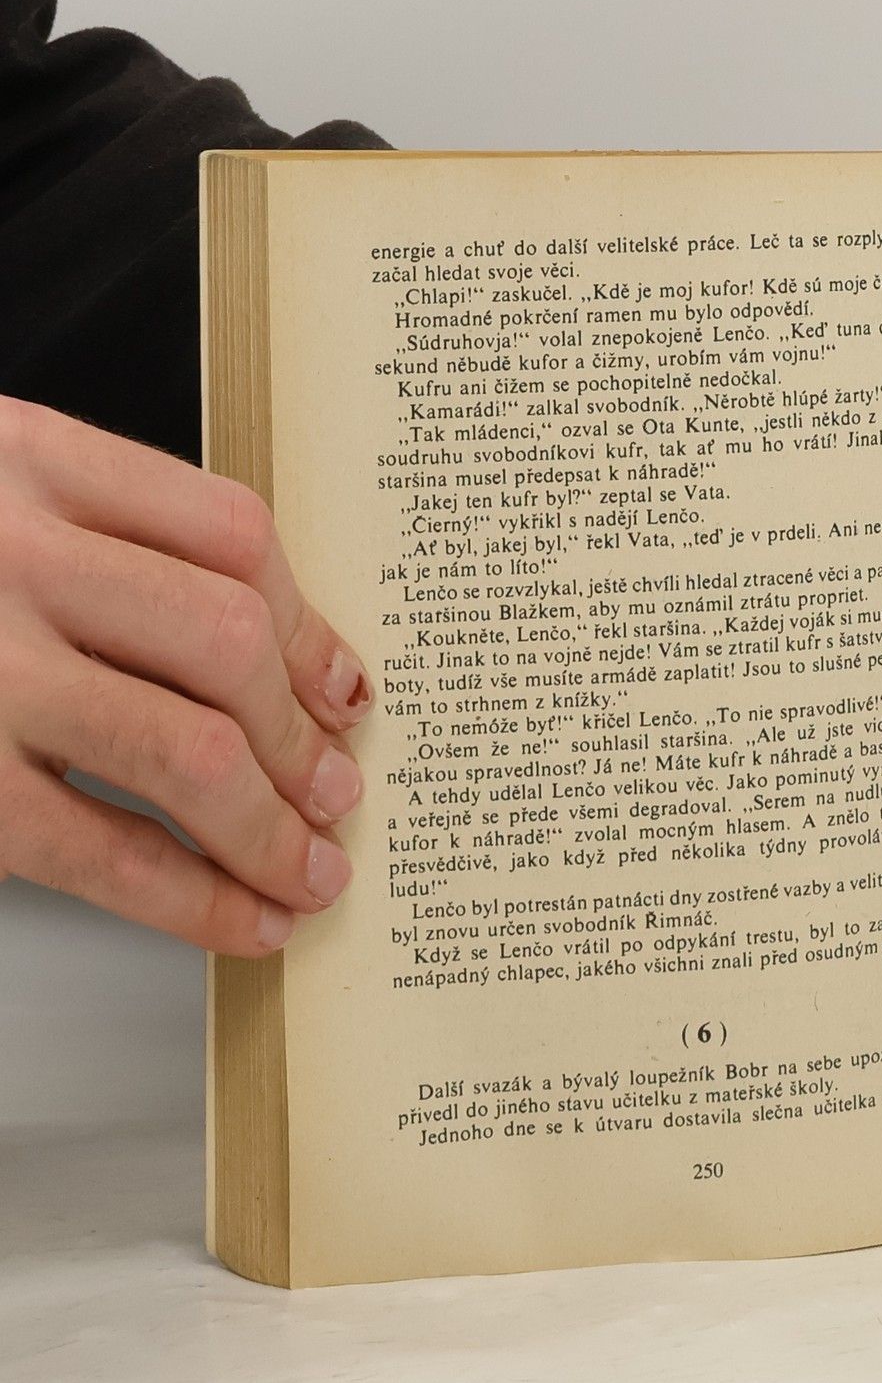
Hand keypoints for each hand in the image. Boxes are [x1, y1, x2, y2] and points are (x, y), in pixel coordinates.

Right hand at [0, 396, 373, 954]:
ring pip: (185, 748)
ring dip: (270, 827)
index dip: (308, 624)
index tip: (345, 691)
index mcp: (22, 460)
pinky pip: (97, 847)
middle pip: (226, 637)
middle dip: (301, 736)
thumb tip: (285, 665)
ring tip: (309, 872)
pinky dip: (191, 897)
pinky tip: (241, 922)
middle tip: (340, 794)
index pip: (227, 531)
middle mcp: (2, 550)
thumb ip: (99, 543)